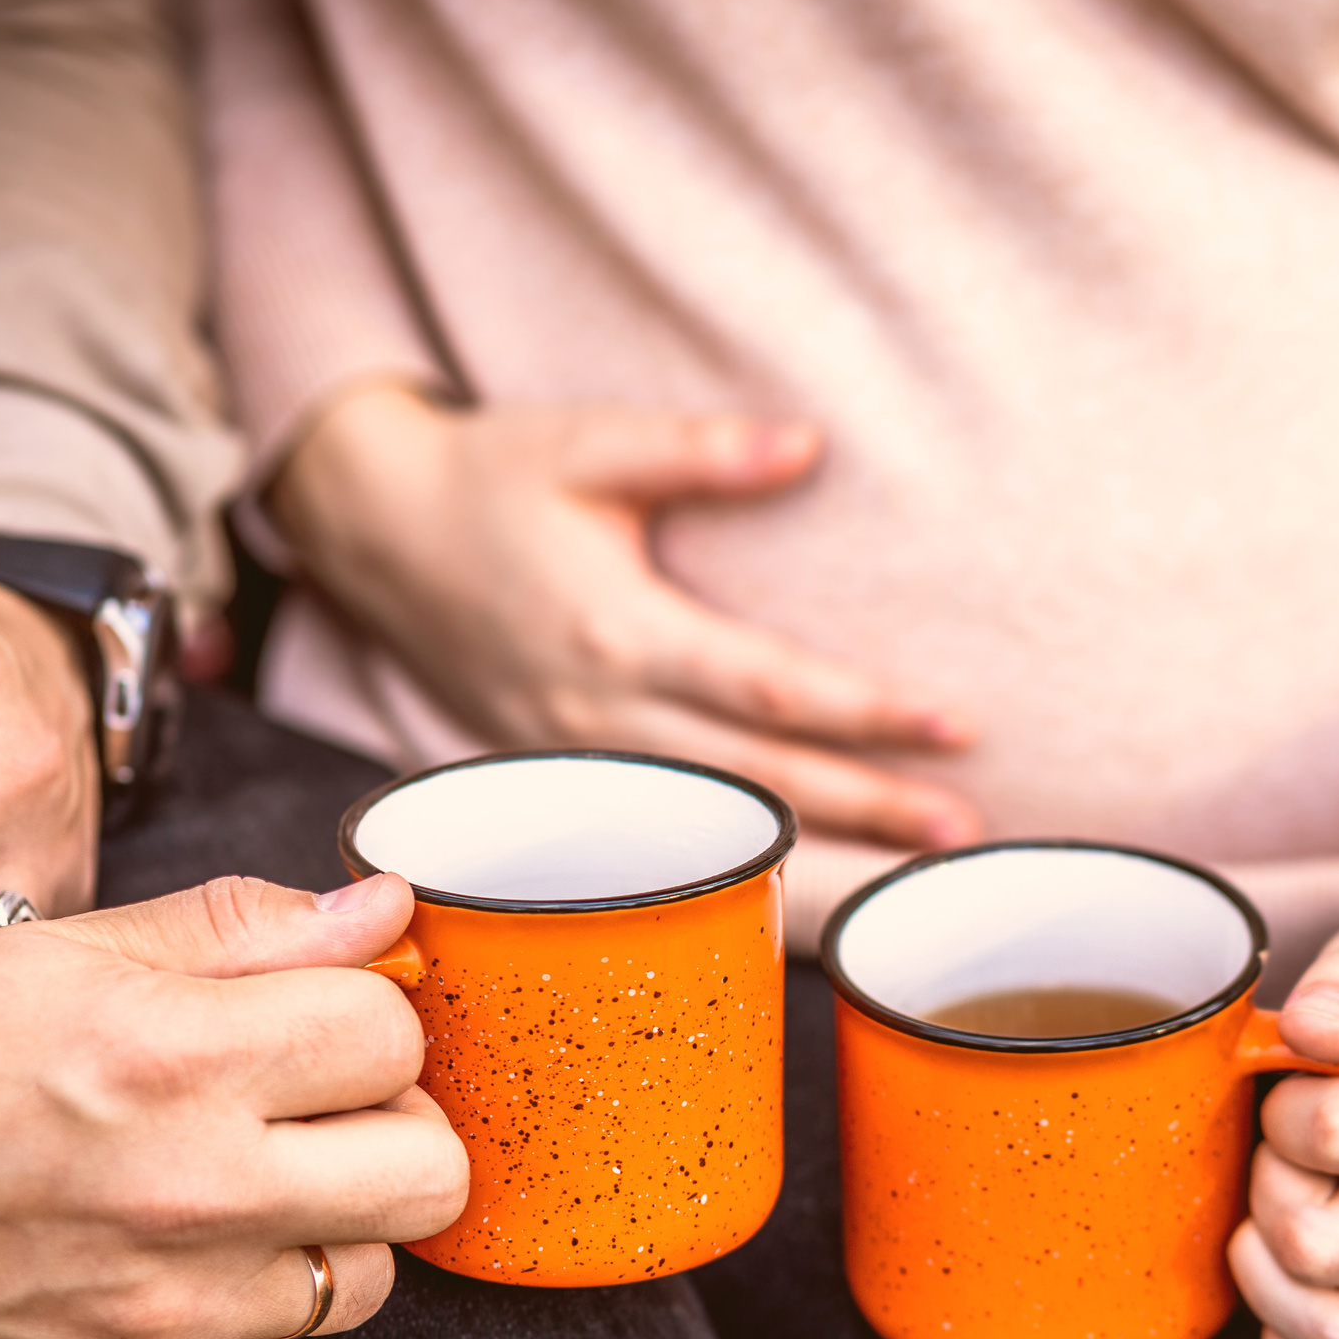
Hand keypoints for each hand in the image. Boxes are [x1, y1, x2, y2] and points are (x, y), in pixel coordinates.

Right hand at [0, 873, 469, 1338]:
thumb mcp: (60, 947)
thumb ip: (243, 929)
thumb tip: (383, 906)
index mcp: (174, 1058)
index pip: (394, 1036)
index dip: (369, 1010)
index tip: (319, 1008)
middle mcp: (192, 1194)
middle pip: (431, 1170)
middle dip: (396, 1117)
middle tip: (324, 1092)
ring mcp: (173, 1305)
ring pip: (375, 1269)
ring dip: (342, 1211)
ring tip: (255, 1165)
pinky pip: (282, 1332)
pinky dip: (263, 1279)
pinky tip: (189, 1229)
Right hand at [270, 381, 981, 848]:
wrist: (374, 535)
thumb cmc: (491, 480)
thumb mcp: (587, 444)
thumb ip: (698, 451)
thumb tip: (809, 444)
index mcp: (618, 634)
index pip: (766, 691)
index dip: (866, 714)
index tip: (958, 728)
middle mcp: (600, 719)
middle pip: (757, 784)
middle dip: (868, 813)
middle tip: (964, 833)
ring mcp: (576, 766)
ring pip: (712, 835)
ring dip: (816, 862)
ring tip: (915, 881)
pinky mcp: (560, 787)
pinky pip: (661, 850)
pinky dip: (733, 878)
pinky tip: (803, 894)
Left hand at [1228, 924, 1338, 1338]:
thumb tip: (1310, 1026)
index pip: (1337, 1135)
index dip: (1282, 1112)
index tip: (1297, 1094)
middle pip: (1318, 1248)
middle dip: (1269, 1193)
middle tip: (1284, 1159)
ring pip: (1327, 1332)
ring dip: (1266, 1274)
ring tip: (1283, 1215)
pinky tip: (1296, 1280)